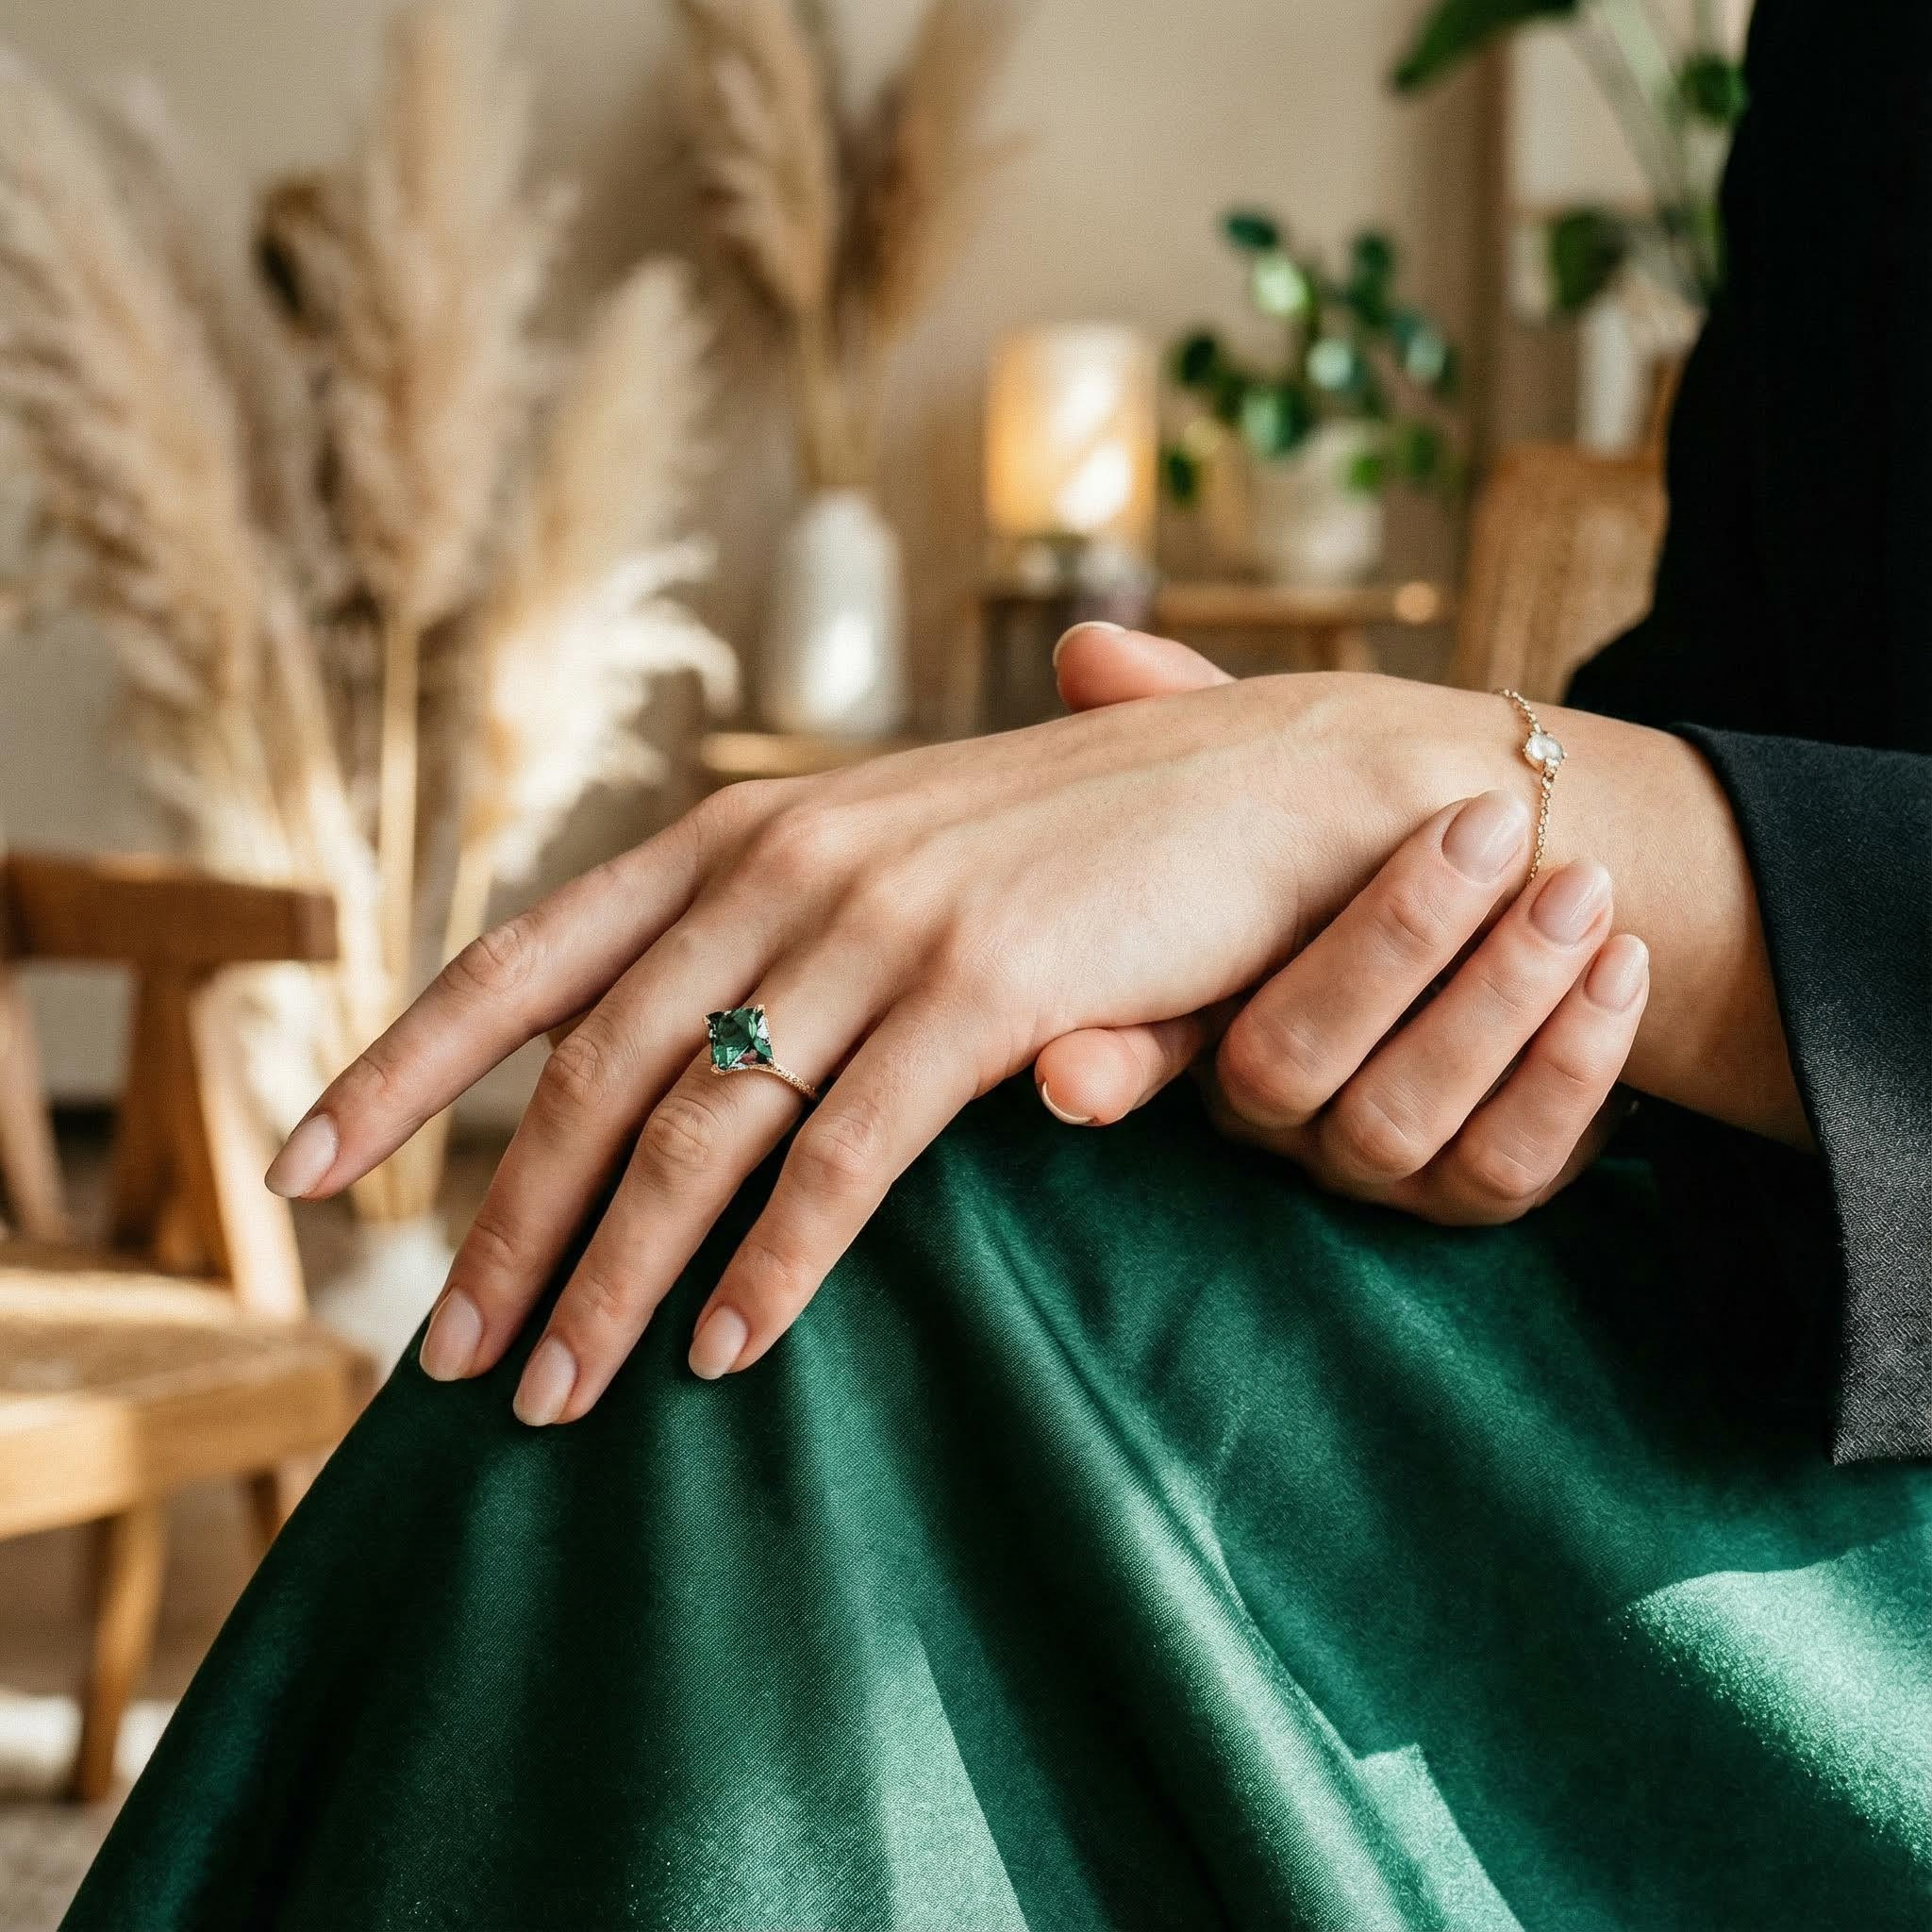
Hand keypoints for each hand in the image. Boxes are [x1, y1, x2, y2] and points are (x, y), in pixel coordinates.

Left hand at [269, 668, 1496, 1422]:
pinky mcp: (985, 991)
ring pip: (695, 1128)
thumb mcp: (917, 853)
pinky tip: (727, 1360)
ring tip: (548, 1400)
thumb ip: (803, 922)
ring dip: (609, 1279)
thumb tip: (709, 1023)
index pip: (530, 953)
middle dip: (496, 1223)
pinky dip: (773, 1269)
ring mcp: (882, 922)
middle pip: (589, 1068)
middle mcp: (788, 861)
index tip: (310, 1164)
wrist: (1293, 783)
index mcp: (750, 828)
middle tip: (437, 1361)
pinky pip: (842, 1160)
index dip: (409, 1064)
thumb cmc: (1106, 830)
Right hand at [1035, 625, 1649, 1222]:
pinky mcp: (1471, 1190)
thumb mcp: (1283, 767)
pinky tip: (1621, 968)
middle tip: (1489, 825)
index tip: (1068, 1083)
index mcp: (1199, 1006)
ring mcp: (1365, 1161)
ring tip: (1582, 887)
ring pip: (1399, 1120)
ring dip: (1500, 996)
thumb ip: (1187, 720)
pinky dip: (1571, 1065)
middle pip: (1284, 1067)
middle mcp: (1267, 1106)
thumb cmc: (1376, 825)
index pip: (1134, 1040)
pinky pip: (1510, 1162)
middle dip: (1392, 943)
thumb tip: (1084, 648)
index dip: (1107, 1061)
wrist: (1532, 887)